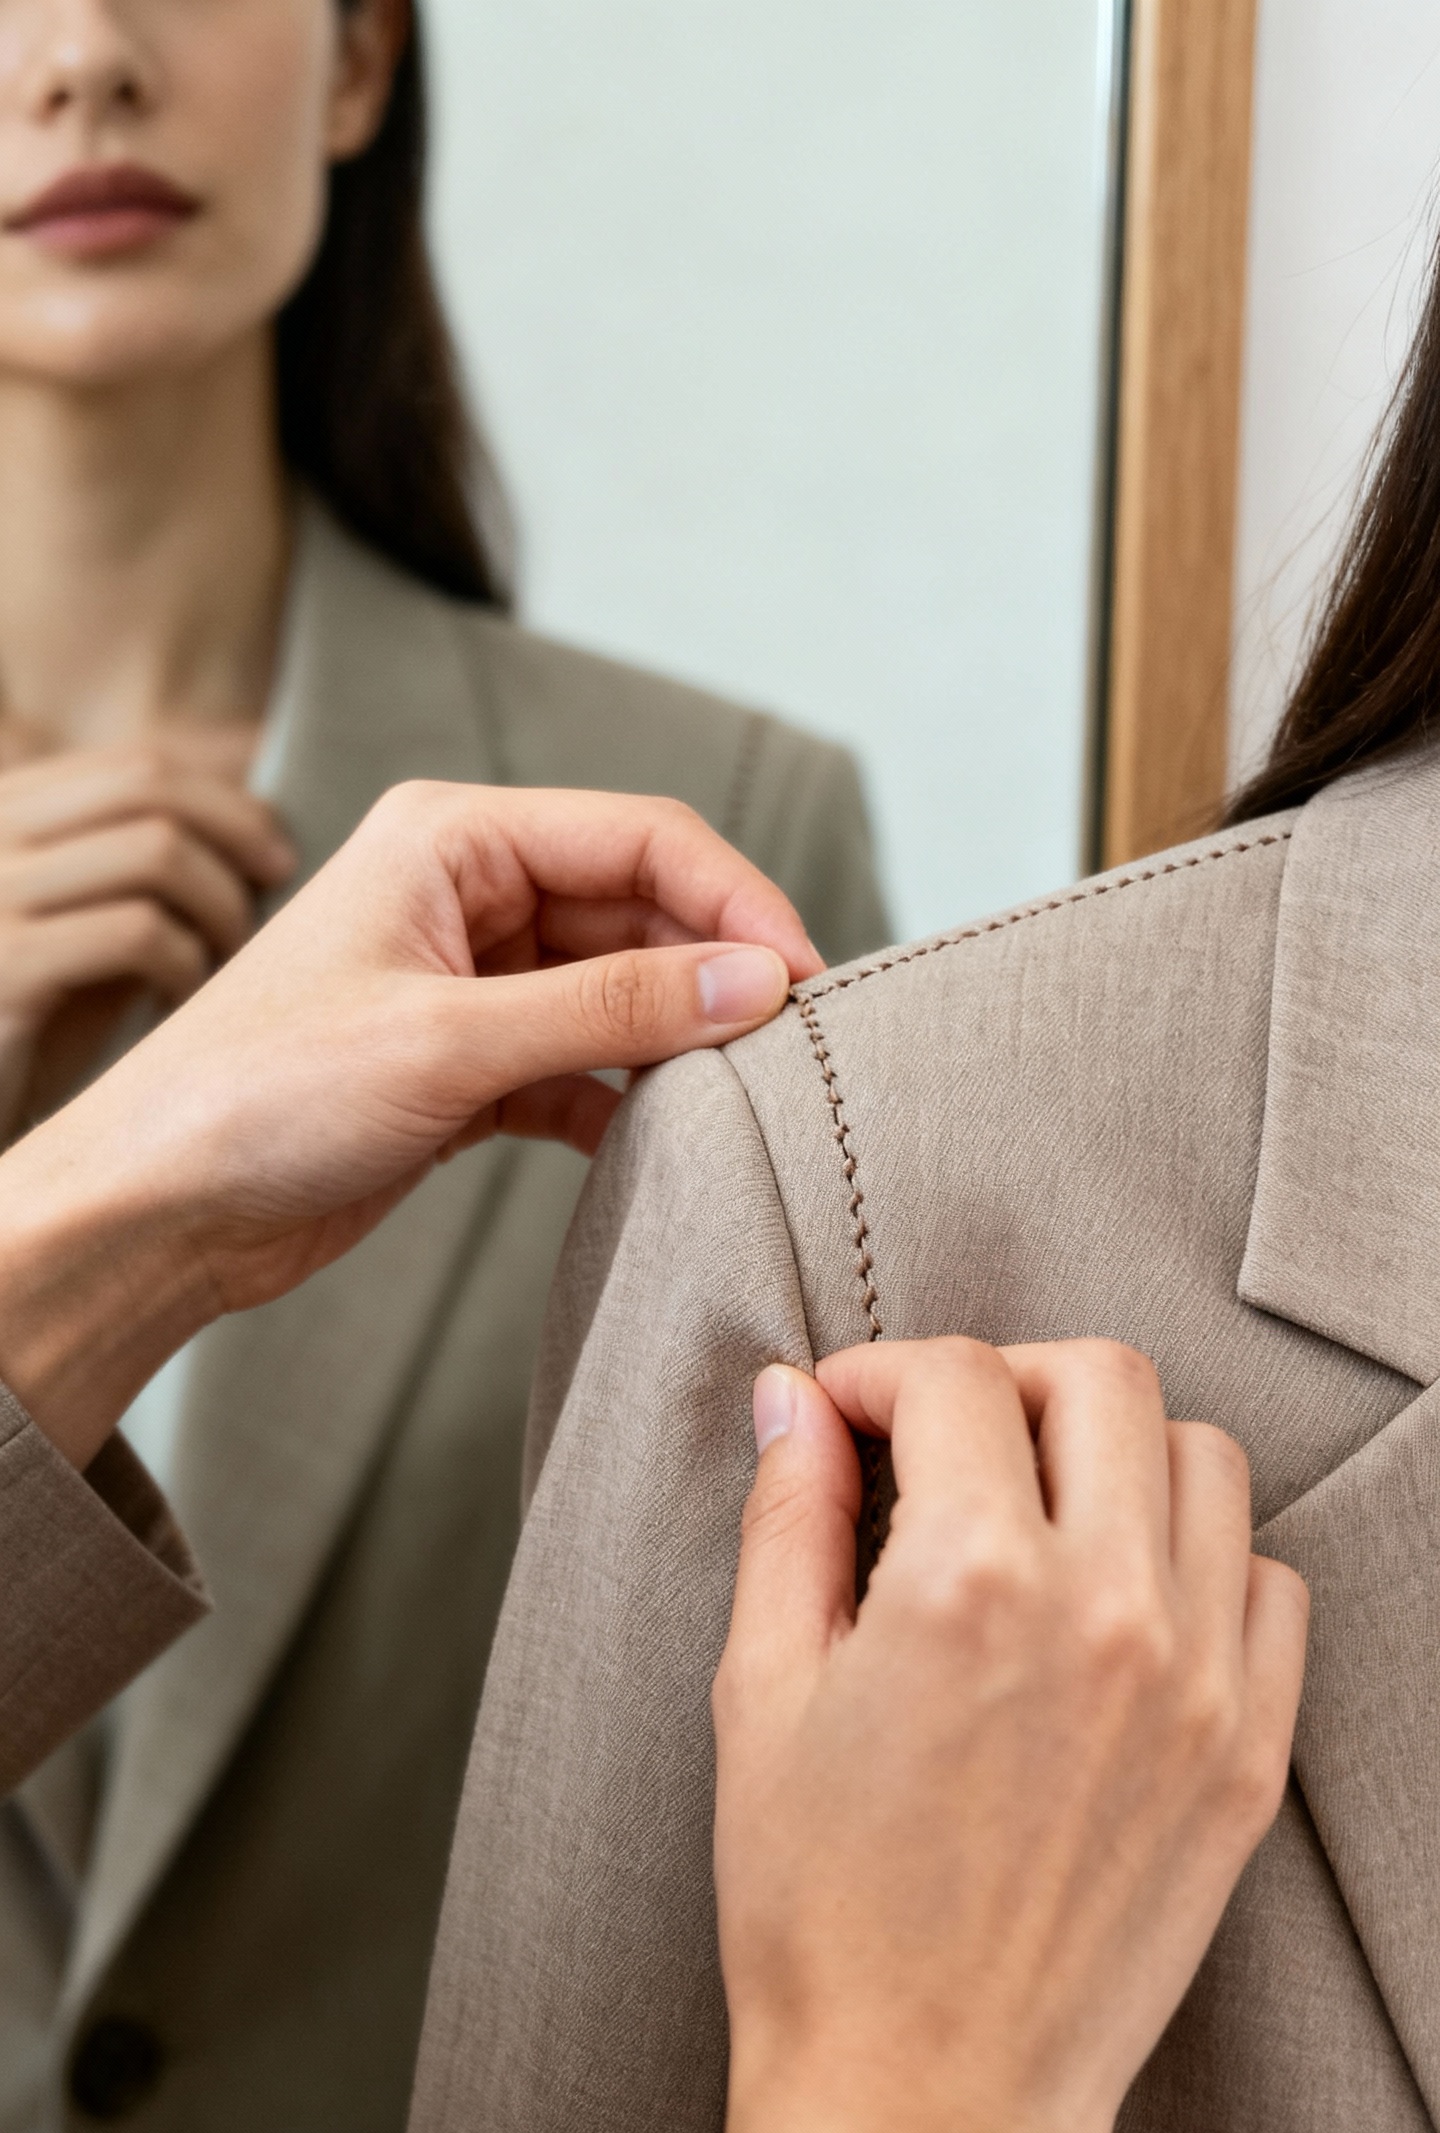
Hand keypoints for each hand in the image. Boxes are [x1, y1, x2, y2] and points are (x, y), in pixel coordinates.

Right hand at [0, 730, 292, 1134]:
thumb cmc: (29, 1030)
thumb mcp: (78, 930)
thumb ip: (134, 875)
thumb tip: (254, 833)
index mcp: (9, 814)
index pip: (141, 766)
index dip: (227, 804)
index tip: (277, 857)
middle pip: (153, 791)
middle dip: (238, 838)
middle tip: (281, 895)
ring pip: (156, 853)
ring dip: (222, 908)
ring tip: (233, 965)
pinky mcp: (5, 970)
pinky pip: (138, 935)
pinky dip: (189, 968)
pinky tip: (187, 1011)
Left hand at [0, 782, 820, 1469]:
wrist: (159, 1211)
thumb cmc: (261, 1097)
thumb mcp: (450, 1042)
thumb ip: (610, 1007)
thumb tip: (754, 982)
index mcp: (452, 838)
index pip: (640, 839)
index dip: (735, 901)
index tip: (804, 981)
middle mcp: (465, 894)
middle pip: (640, 910)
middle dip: (716, 970)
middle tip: (792, 1050)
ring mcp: (469, 982)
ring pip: (617, 988)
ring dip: (677, 1036)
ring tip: (743, 1094)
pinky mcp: (467, 1068)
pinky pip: (582, 1062)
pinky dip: (626, 1096)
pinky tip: (662, 1139)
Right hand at [714, 1337, 1308, 2132]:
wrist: (924, 2103)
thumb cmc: (819, 1917)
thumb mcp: (759, 1697)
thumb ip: (786, 1522)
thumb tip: (792, 1404)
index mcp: (969, 1584)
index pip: (952, 1380)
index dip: (878, 1373)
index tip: (847, 1416)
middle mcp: (1107, 1611)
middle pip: (1099, 1381)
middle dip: (1004, 1378)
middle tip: (942, 1437)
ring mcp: (1199, 1684)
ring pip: (1203, 1461)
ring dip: (1113, 1450)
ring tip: (1036, 1508)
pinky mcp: (1249, 1756)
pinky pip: (1270, 1583)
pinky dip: (1201, 1555)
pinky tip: (1121, 1597)